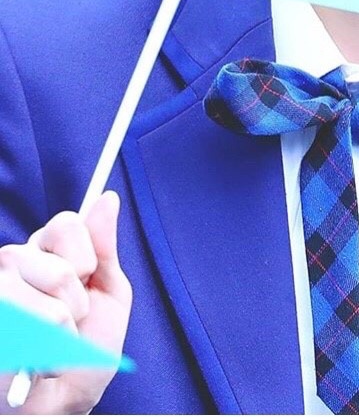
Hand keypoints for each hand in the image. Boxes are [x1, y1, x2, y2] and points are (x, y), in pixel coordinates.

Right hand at [0, 193, 131, 414]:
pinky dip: (46, 348)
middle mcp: (14, 266)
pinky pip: (34, 325)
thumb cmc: (83, 351)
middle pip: (62, 264)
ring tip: (51, 342)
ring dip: (63, 328)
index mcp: (45, 253)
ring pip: (50, 296)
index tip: (85, 279)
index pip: (67, 224)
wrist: (60, 404)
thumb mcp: (107, 295)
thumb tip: (108, 198)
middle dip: (77, 301)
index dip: (85, 256)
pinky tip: (33, 357)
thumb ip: (104, 247)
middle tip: (68, 322)